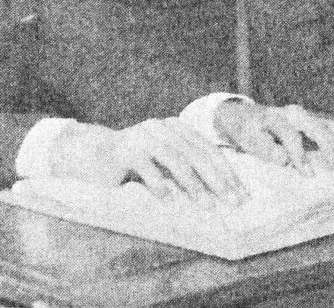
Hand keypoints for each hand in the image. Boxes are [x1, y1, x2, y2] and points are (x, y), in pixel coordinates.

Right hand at [56, 119, 246, 206]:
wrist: (92, 155)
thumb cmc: (135, 164)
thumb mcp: (164, 164)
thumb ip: (187, 169)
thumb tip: (223, 193)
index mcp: (175, 127)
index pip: (207, 149)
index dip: (227, 172)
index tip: (241, 195)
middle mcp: (160, 126)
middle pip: (195, 153)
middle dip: (216, 179)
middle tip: (231, 202)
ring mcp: (141, 135)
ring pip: (174, 157)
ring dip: (192, 184)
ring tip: (206, 205)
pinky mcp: (123, 148)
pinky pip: (145, 166)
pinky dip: (158, 183)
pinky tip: (168, 199)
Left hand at [214, 101, 333, 176]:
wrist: (246, 117)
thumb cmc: (247, 131)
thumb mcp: (248, 140)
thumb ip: (265, 149)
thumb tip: (284, 159)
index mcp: (276, 117)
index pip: (291, 135)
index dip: (299, 155)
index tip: (309, 175)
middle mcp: (296, 114)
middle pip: (319, 128)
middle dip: (333, 150)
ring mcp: (309, 118)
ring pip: (333, 129)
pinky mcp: (317, 125)